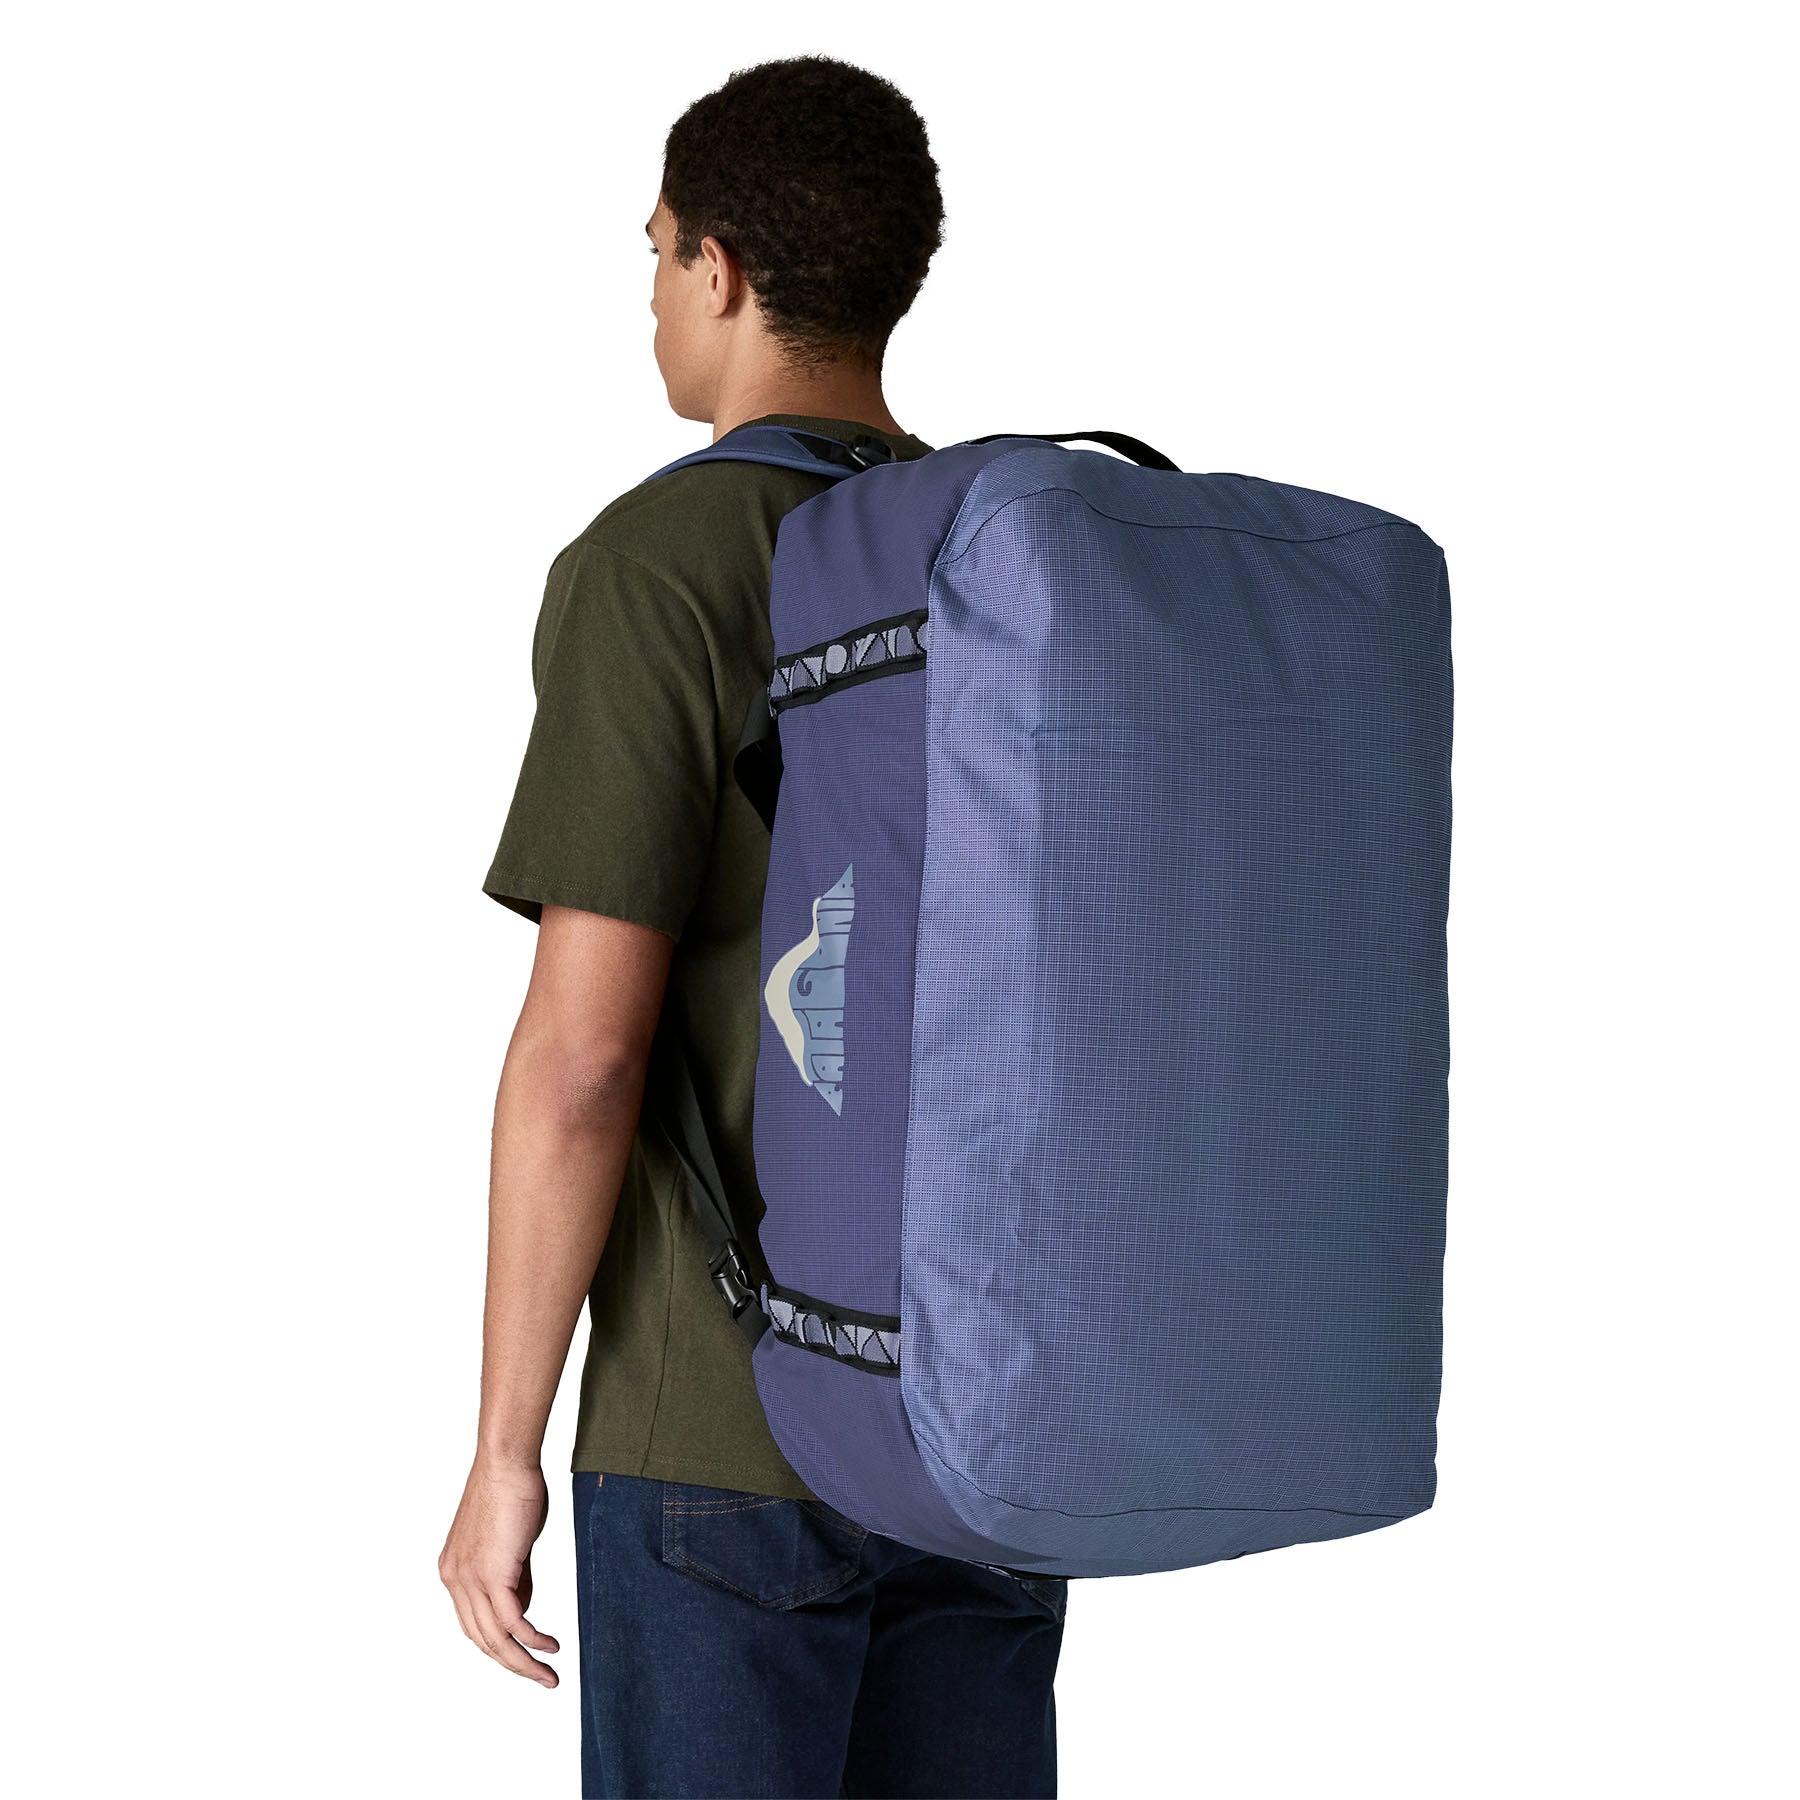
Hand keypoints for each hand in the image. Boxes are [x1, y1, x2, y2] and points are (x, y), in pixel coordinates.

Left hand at [439, 1457, 560, 1686]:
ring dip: (523, 1663)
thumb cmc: (514, 1489)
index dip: (499, 1644)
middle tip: (541, 1677)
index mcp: (454, 1572)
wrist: (506, 1461)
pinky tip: (550, 1647)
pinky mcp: (491, 1575)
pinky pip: (512, 1622)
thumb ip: (514, 1577)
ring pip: (495, 1639)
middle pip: (482, 1640)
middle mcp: (454, 1580)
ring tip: (549, 1675)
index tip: (526, 1654)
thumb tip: (523, 1609)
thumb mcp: (511, 1542)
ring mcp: (469, 1579)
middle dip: (513, 1664)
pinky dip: (532, 1640)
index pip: (473, 1624)